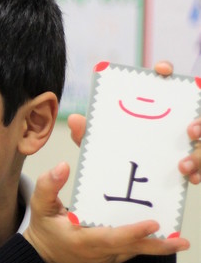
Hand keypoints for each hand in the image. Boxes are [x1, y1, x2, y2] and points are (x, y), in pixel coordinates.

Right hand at [23, 162, 188, 262]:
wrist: (43, 256)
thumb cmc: (44, 229)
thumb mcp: (39, 206)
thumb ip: (48, 186)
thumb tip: (63, 166)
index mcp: (80, 239)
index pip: (110, 237)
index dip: (132, 232)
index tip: (153, 224)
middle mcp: (97, 252)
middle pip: (132, 249)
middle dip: (158, 246)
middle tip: (181, 240)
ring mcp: (107, 258)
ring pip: (136, 252)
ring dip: (159, 246)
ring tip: (180, 239)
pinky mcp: (112, 259)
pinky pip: (133, 251)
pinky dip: (148, 244)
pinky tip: (165, 236)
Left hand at [68, 61, 200, 182]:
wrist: (113, 192)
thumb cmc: (110, 159)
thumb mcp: (98, 148)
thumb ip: (88, 135)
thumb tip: (74, 119)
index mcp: (151, 111)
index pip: (163, 83)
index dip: (165, 72)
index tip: (162, 71)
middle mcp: (173, 124)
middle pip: (195, 114)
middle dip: (199, 121)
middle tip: (189, 130)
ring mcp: (186, 145)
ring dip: (198, 153)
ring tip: (182, 164)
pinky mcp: (191, 166)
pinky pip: (200, 167)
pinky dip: (197, 172)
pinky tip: (189, 178)